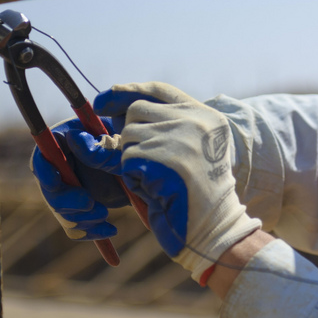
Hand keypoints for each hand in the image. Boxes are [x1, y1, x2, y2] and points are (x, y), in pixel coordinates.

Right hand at [31, 118, 126, 239]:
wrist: (152, 170)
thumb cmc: (138, 150)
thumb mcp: (124, 146)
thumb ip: (101, 146)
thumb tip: (73, 137)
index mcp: (68, 142)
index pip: (43, 156)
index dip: (44, 169)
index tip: (54, 182)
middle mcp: (65, 166)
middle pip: (49, 189)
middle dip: (65, 202)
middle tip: (89, 204)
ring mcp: (73, 188)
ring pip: (61, 212)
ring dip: (79, 218)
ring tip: (104, 215)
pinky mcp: (83, 207)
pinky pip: (77, 226)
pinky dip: (90, 231)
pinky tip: (110, 231)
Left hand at [94, 82, 261, 281]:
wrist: (213, 227)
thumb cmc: (198, 194)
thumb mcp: (193, 150)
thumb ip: (165, 126)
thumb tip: (110, 106)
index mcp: (207, 116)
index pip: (159, 90)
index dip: (128, 91)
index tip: (104, 101)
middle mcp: (193, 120)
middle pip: (136, 111)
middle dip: (131, 134)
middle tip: (147, 161)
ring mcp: (175, 136)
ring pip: (128, 136)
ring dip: (133, 159)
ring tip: (158, 179)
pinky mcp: (156, 156)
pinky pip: (124, 160)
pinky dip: (133, 177)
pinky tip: (155, 189)